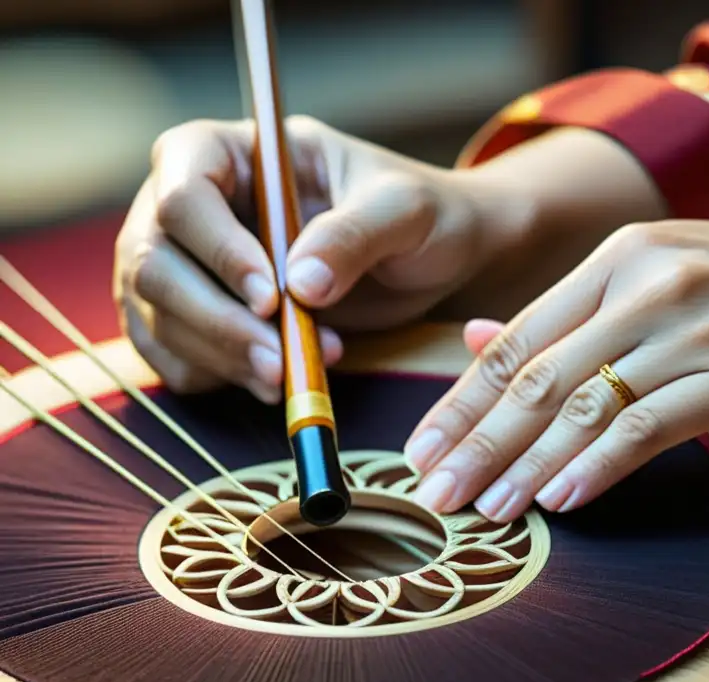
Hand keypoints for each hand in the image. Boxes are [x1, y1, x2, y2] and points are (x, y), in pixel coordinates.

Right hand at [113, 116, 529, 401]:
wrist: (434, 257)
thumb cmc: (420, 214)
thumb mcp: (405, 211)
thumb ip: (354, 235)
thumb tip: (301, 284)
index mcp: (235, 152)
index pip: (184, 189)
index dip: (216, 248)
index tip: (272, 298)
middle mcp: (198, 204)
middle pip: (153, 260)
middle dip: (214, 319)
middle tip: (277, 361)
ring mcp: (190, 262)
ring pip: (158, 314)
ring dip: (218, 355)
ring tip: (290, 376)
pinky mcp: (202, 315)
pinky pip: (174, 355)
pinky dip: (217, 377)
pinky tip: (275, 381)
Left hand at [404, 217, 708, 521]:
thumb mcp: (671, 277)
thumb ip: (574, 312)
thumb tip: (480, 338)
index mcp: (623, 255)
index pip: (520, 336)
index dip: (462, 398)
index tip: (422, 446)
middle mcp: (650, 283)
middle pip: (537, 376)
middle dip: (476, 441)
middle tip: (432, 491)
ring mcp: (698, 328)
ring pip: (585, 407)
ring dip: (527, 466)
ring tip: (486, 510)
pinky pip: (649, 428)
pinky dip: (598, 468)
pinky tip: (563, 500)